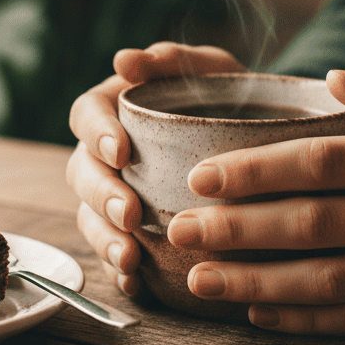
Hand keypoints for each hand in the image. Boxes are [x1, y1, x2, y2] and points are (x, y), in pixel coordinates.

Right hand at [66, 41, 246, 295]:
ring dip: (104, 240)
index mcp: (114, 109)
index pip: (86, 115)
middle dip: (100, 196)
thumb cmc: (228, 97)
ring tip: (130, 259)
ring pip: (90, 219)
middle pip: (82, 172)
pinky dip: (120, 273)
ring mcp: (115, 197)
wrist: (263, 139)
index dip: (95, 133)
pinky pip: (114, 257)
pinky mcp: (133, 235)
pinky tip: (137, 284)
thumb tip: (123, 61)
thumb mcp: (210, 70)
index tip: (120, 151)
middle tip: (129, 214)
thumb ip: (172, 60)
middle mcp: (106, 155)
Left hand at [166, 67, 344, 334]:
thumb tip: (334, 78)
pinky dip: (306, 319)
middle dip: (238, 229)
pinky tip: (257, 312)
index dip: (257, 171)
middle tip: (179, 231)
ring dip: (257, 283)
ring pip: (330, 281)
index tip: (201, 177)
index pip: (324, 164)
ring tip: (199, 281)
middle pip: (315, 225)